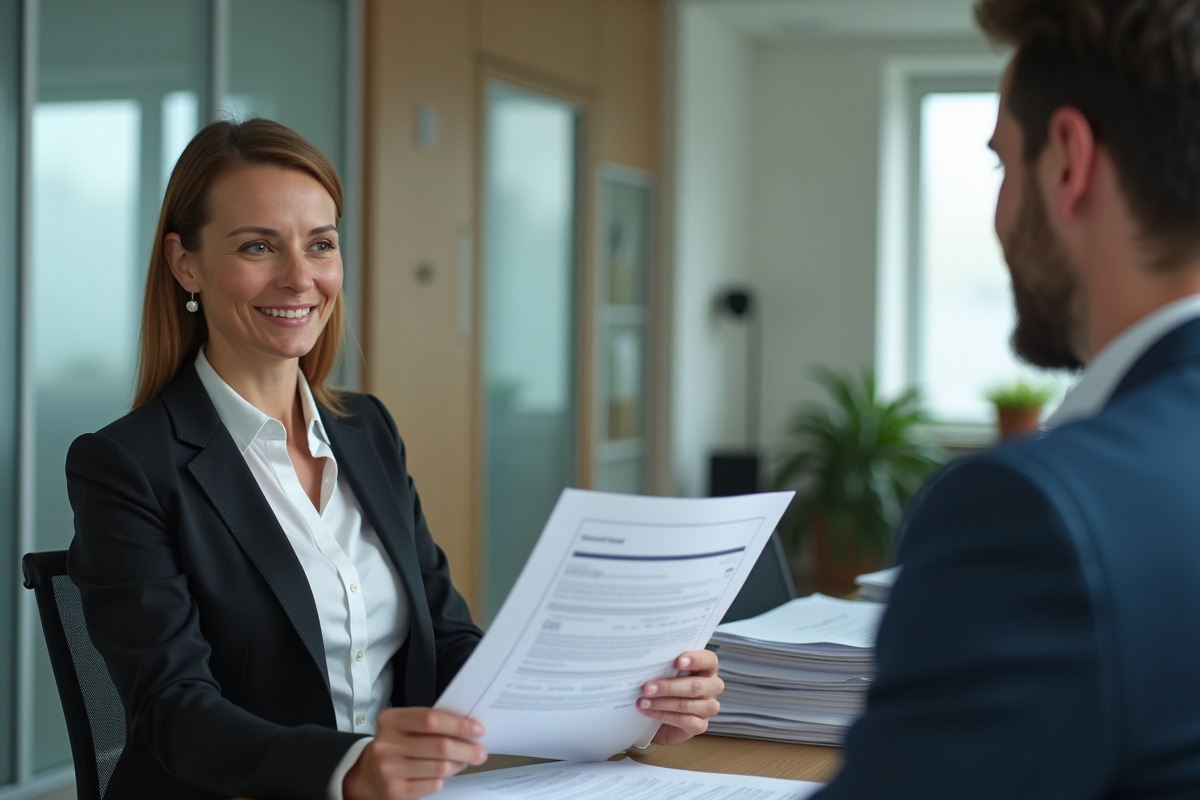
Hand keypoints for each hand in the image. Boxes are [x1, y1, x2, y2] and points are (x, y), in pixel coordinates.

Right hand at [342, 708, 486, 799]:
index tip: (478, 729)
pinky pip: (433, 784)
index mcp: (391, 720)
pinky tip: (445, 773)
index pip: (430, 719)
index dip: (458, 725)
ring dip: (459, 764)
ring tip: (464, 760)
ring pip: (440, 768)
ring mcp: (389, 770)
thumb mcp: (406, 726)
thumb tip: (469, 730)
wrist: (369, 773)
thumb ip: (432, 724)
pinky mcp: (395, 791)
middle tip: (480, 751)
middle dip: (467, 749)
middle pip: (440, 746)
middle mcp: (386, 745)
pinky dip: (444, 778)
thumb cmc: (397, 744)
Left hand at [638, 650, 723, 745]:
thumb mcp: (668, 674)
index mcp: (707, 669)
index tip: (678, 661)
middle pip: (696, 686)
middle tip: (647, 688)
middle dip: (669, 687)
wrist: (662, 719)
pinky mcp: (700, 726)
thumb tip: (649, 662)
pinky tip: (650, 712)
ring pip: (687, 704)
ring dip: (661, 703)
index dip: (696, 660)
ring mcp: (708, 708)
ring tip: (643, 701)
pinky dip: (664, 715)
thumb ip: (667, 666)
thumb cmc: (666, 689)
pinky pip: (684, 721)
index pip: (709, 660)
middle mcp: (711, 688)